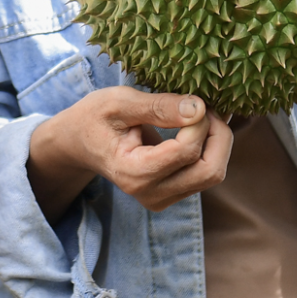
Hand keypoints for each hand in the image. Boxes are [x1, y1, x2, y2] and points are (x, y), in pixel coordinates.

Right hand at [26, 87, 232, 218]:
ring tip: (205, 114)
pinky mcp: (172, 193)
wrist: (77, 143)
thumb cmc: (94, 118)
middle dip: (219, 136)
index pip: (186, 152)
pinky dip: (211, 149)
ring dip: (218, 142)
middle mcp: (150, 194)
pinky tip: (200, 127)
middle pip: (210, 171)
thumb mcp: (118, 102)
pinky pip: (206, 174)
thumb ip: (158, 106)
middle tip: (209, 108)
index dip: (199, 122)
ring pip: (213, 173)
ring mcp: (162, 198)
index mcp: (134, 173)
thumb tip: (199, 108)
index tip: (192, 99)